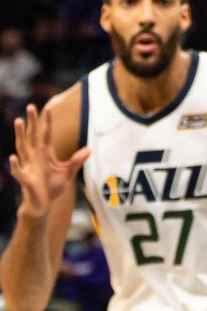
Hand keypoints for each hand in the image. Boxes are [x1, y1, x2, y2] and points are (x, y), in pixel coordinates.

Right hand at [10, 104, 88, 220]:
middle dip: (31, 122)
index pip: (45, 135)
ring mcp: (28, 167)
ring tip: (18, 121)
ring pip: (22, 148)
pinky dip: (16, 164)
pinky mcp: (25, 179)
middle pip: (31, 136)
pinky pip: (19, 171)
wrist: (43, 204)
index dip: (47, 123)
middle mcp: (34, 157)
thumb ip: (76, 161)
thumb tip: (89, 149)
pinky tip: (13, 157)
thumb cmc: (53, 187)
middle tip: (30, 106)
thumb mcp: (67, 173)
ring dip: (20, 135)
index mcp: (44, 154)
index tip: (48, 109)